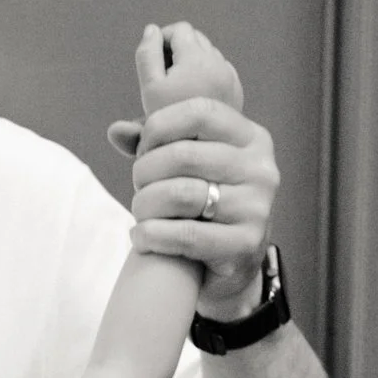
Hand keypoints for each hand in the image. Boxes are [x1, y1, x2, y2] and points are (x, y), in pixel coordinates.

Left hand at [125, 91, 278, 320]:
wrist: (233, 264)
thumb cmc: (203, 206)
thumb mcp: (185, 167)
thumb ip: (153, 143)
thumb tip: (117, 131)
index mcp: (250, 139)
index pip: (200, 112)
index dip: (159, 127)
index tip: (144, 150)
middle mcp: (260, 169)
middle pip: (182, 156)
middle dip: (144, 174)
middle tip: (141, 189)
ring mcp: (256, 207)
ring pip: (178, 195)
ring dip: (144, 207)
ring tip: (142, 215)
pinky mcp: (245, 244)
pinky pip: (183, 235)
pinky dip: (150, 236)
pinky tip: (142, 238)